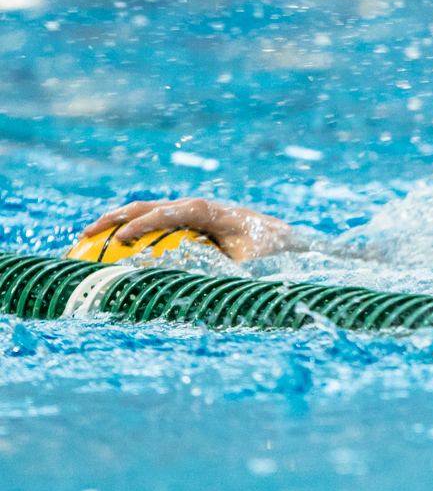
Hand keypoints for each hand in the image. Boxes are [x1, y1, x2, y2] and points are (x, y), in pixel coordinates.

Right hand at [80, 199, 299, 261]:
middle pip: (155, 204)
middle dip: (121, 216)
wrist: (287, 241)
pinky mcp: (191, 222)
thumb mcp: (251, 266)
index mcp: (216, 213)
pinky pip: (158, 224)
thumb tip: (191, 286)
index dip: (150, 221)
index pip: (178, 211)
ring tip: (88, 237)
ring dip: (120, 221)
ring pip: (151, 211)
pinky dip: (134, 231)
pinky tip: (111, 250)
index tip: (124, 238)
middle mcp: (202, 208)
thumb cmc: (269, 254)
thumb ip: (222, 272)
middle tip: (88, 233)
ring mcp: (195, 213)